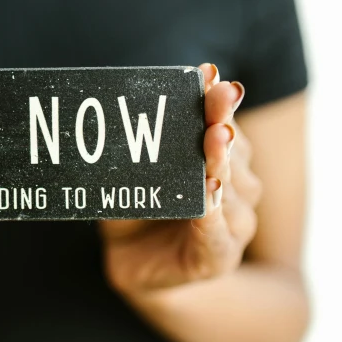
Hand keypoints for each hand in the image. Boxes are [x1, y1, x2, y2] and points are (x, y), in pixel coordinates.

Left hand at [100, 64, 261, 297]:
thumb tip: (106, 107)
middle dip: (221, 122)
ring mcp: (231, 225)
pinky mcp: (217, 258)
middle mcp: (233, 190)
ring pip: (234, 190)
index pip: (223, 125)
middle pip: (232, 152)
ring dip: (223, 162)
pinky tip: (209, 192)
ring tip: (214, 139)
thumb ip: (128, 148)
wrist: (132, 266)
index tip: (208, 74)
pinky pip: (218, 233)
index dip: (217, 101)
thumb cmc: (133, 212)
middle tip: (216, 97)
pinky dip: (214, 212)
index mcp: (216, 162)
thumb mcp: (128, 174)